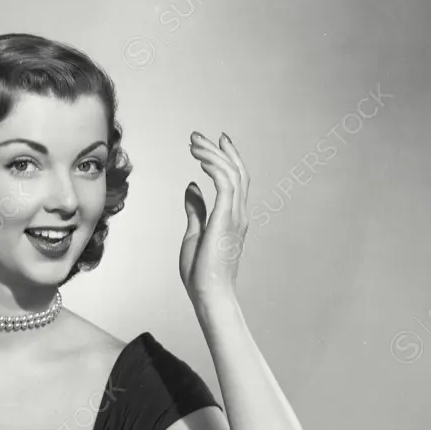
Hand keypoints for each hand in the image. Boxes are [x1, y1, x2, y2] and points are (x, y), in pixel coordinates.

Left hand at [180, 131, 249, 299]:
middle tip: (198, 136)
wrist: (209, 294)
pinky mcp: (226, 219)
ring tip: (194, 143)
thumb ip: (196, 209)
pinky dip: (214, 167)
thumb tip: (191, 187)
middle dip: (218, 150)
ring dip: (212, 154)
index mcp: (233, 217)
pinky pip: (224, 185)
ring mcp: (235, 216)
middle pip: (236, 171)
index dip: (226, 158)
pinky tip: (200, 159)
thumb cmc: (201, 272)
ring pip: (231, 173)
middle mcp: (238, 214)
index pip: (235, 180)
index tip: (214, 142)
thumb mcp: (194, 234)